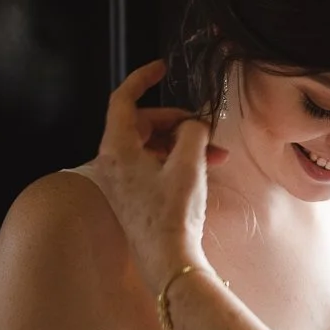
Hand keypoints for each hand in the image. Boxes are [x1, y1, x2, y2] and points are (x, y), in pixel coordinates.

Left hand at [92, 60, 226, 293]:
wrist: (169, 261)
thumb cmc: (173, 215)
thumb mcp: (189, 164)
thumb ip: (193, 132)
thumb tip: (194, 125)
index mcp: (117, 149)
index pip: (123, 100)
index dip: (142, 79)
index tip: (162, 69)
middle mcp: (113, 162)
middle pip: (142, 123)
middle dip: (176, 120)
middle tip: (204, 126)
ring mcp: (123, 181)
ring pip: (152, 145)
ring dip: (183, 142)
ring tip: (215, 152)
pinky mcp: (134, 195)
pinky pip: (154, 164)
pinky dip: (178, 159)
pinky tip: (205, 167)